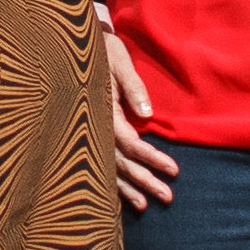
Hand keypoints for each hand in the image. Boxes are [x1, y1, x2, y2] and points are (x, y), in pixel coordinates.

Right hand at [101, 27, 176, 210]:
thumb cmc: (103, 51)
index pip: (129, 143)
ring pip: (107, 167)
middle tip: (167, 197)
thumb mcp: (120, 63)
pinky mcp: (87, 132)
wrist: (75, 43)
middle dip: (143, 181)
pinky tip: (121, 197)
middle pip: (119, 162)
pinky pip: (98, 162)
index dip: (151, 158)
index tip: (174, 170)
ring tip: (146, 206)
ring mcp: (87, 132)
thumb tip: (147, 116)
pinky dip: (110, 181)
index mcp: (102, 110)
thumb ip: (132, 88)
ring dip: (127, 188)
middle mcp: (92, 126)